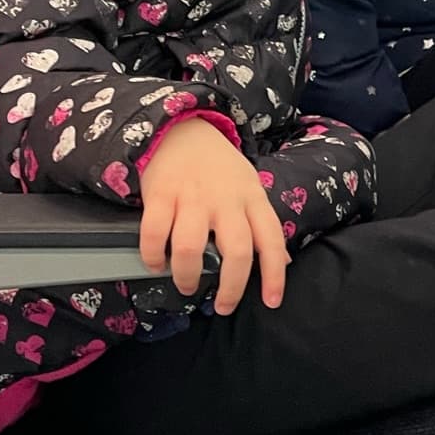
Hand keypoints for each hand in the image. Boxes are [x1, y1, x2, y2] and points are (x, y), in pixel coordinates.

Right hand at [138, 119, 288, 313]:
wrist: (182, 129)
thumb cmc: (220, 169)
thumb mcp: (250, 190)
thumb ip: (262, 225)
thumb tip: (283, 260)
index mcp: (253, 198)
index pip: (271, 240)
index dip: (275, 274)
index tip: (272, 301)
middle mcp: (226, 200)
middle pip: (236, 251)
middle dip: (230, 287)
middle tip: (222, 305)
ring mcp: (193, 196)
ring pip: (191, 247)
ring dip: (187, 275)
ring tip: (186, 284)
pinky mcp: (161, 193)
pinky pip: (154, 232)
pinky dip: (152, 255)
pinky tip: (155, 263)